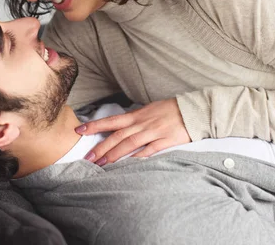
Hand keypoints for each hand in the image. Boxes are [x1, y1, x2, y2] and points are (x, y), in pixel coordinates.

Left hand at [75, 98, 190, 165]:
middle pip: (117, 136)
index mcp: (137, 115)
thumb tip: (120, 127)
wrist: (194, 110)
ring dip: (114, 155)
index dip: (95, 125)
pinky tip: (128, 165)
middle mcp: (142, 123)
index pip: (111, 121)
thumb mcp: (150, 110)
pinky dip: (138, 158)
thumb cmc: (171, 110)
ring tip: (102, 164)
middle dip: (101, 147)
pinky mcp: (166, 140)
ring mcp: (154, 132)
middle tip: (87, 158)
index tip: (79, 130)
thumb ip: (135, 119)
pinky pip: (149, 151)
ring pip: (130, 144)